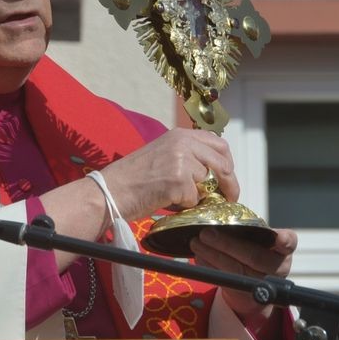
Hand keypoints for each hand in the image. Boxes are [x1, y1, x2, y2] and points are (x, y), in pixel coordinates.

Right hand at [99, 129, 238, 222]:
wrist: (109, 190)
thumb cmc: (131, 178)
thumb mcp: (162, 155)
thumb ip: (187, 157)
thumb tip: (214, 175)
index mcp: (179, 135)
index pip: (219, 144)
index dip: (227, 163)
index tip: (227, 177)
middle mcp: (182, 143)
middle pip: (222, 163)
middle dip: (229, 183)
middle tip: (228, 197)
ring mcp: (181, 161)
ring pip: (207, 184)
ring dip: (198, 195)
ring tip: (177, 198)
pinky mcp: (178, 181)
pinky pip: (194, 199)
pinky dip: (184, 205)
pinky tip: (166, 201)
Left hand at [191, 227, 297, 326]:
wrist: (251, 285)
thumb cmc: (252, 251)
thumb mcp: (256, 240)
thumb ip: (246, 228)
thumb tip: (217, 212)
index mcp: (283, 249)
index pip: (289, 242)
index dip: (284, 240)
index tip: (279, 237)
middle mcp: (278, 266)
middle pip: (254, 257)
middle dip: (228, 244)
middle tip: (206, 233)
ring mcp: (263, 283)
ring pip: (237, 270)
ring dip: (213, 255)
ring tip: (196, 243)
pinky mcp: (246, 294)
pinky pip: (226, 279)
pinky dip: (209, 266)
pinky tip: (199, 256)